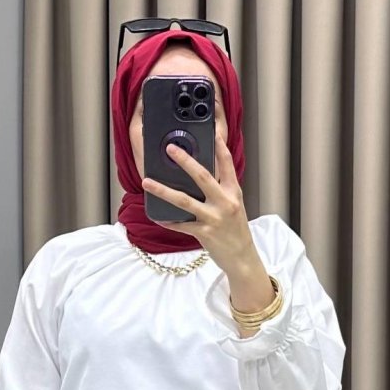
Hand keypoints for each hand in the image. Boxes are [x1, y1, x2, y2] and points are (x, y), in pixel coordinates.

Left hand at [141, 130, 255, 276]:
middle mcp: (225, 202)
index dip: (219, 147)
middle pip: (202, 176)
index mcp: (233, 192)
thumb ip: (220, 189)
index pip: (227, 164)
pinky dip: (168, 221)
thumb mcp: (234, 205)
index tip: (212, 132)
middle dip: (185, 161)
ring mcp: (214, 218)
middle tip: (170, 149)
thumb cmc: (236, 230)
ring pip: (184, 201)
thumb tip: (200, 174)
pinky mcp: (205, 233)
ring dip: (163, 190)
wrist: (243, 258)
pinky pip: (181, 225)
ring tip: (147, 182)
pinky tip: (156, 217)